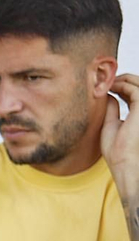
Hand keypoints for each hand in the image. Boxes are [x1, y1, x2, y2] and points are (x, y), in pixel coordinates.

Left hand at [101, 74, 138, 209]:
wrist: (121, 161)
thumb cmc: (117, 149)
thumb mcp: (110, 124)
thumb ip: (111, 108)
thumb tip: (107, 94)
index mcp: (138, 114)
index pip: (132, 93)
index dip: (120, 85)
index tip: (105, 85)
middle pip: (137, 86)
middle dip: (122, 80)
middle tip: (105, 79)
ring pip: (137, 84)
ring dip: (122, 80)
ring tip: (107, 82)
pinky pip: (135, 88)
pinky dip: (123, 84)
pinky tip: (111, 87)